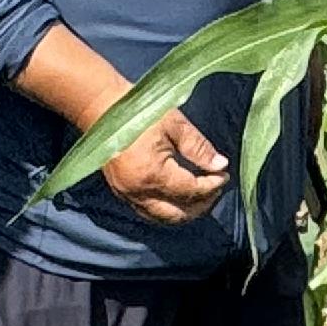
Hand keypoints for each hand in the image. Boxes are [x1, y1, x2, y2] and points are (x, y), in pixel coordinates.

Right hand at [104, 109, 232, 223]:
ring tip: (201, 194)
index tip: (224, 175)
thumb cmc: (141, 112)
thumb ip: (199, 148)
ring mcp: (127, 195)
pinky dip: (167, 208)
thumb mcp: (175, 125)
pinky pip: (148, 211)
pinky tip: (178, 195)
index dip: (212, 186)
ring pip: (162, 217)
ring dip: (184, 210)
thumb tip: (221, 165)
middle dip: (201, 205)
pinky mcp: (120, 192)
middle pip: (178, 214)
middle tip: (215, 188)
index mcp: (153, 174)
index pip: (191, 191)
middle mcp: (138, 191)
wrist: (102, 107)